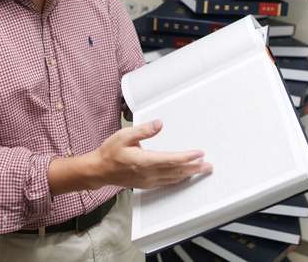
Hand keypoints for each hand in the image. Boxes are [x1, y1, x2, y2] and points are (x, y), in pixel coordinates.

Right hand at [91, 119, 212, 188]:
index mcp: (144, 161)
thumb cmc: (110, 152)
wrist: (99, 170)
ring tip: (202, 170)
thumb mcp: (124, 135)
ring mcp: (148, 180)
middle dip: (194, 168)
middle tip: (208, 165)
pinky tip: (184, 176)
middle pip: (176, 171)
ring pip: (173, 178)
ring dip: (189, 174)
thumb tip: (159, 124)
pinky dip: (178, 179)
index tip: (199, 153)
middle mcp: (149, 173)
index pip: (171, 160)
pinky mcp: (147, 183)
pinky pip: (167, 182)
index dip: (187, 157)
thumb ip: (143, 130)